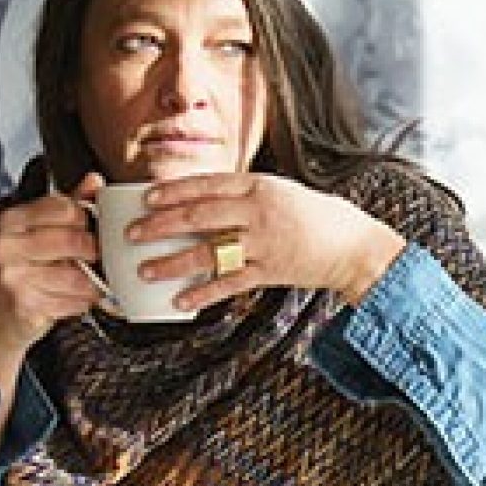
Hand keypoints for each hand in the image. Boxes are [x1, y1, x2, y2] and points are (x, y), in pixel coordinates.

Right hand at [0, 177, 105, 373]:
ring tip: (80, 284)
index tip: (85, 231)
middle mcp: (6, 245)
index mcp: (10, 221)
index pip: (65, 207)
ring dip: (89, 284)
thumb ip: (66, 207)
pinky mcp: (24, 304)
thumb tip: (95, 180)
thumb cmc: (19, 275)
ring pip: (78, 275)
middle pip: (74, 239)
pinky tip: (68, 301)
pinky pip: (74, 301)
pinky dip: (81, 304)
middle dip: (92, 254)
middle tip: (90, 261)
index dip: (85, 221)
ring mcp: (13, 276)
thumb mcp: (36, 235)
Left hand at [133, 170, 408, 315]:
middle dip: (160, 225)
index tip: (145, 198)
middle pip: (200, 216)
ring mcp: (265, 243)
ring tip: (145, 269)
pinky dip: (204, 292)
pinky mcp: (272, 271)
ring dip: (173, 261)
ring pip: (210, 251)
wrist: (353, 244)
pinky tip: (182, 300)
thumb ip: (241, 195)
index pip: (206, 185)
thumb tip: (196, 200)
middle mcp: (259, 212)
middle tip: (132, 234)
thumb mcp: (277, 192)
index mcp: (258, 186)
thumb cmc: (312, 216)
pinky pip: (231, 283)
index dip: (173, 191)